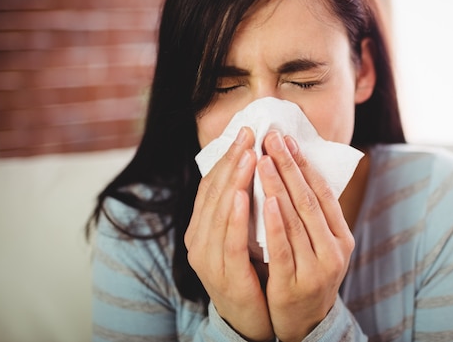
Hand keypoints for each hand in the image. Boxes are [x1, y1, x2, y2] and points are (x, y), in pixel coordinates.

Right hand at [184, 127, 273, 341]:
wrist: (248, 319)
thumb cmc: (249, 270)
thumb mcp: (241, 234)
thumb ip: (242, 206)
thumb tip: (254, 165)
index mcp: (201, 228)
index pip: (212, 185)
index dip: (227, 157)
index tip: (245, 132)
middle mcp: (198, 241)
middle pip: (214, 193)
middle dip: (232, 161)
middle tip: (249, 134)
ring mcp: (208, 259)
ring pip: (220, 213)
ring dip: (234, 182)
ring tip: (248, 155)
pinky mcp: (225, 276)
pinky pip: (229, 242)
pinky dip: (235, 218)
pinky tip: (244, 195)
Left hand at [258, 131, 354, 341]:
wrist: (306, 323)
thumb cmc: (308, 274)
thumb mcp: (319, 245)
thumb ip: (312, 216)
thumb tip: (296, 172)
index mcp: (341, 235)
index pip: (323, 192)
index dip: (304, 164)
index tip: (287, 138)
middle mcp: (335, 249)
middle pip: (309, 199)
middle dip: (289, 166)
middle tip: (271, 138)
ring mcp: (318, 267)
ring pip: (297, 219)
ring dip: (279, 186)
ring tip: (263, 159)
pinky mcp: (296, 283)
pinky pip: (284, 248)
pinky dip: (275, 223)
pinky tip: (266, 200)